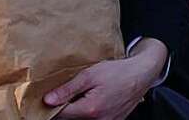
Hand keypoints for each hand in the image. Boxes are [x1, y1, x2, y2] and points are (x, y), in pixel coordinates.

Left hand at [46, 39, 167, 119]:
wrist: (142, 74)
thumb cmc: (118, 71)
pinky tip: (91, 100)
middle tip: (63, 94)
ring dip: (77, 110)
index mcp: (90, 110)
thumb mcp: (90, 74)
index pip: (60, 115)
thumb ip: (68, 89)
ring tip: (80, 96)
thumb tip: (48, 100)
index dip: (51, 106)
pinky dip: (88, 112)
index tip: (46, 98)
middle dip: (65, 108)